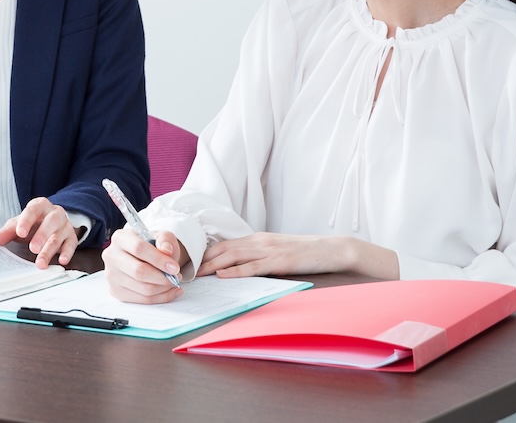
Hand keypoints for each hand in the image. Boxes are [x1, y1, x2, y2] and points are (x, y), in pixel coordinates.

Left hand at [0, 197, 78, 268]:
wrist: (54, 221)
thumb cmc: (34, 222)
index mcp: (40, 206)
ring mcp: (65, 225)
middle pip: (50, 222)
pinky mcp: (72, 237)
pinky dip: (67, 253)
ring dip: (50, 250)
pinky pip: (72, 245)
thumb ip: (8, 231)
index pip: (33, 210)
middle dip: (42, 235)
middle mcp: (55, 213)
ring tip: (41, 263)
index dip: (26, 221)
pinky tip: (61, 261)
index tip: (19, 232)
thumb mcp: (20, 223)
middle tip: (33, 248)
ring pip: (59, 236)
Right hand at [102, 226, 185, 302]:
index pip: (139, 249)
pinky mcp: (116, 291)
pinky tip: (170, 291)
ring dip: (164, 288)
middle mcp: (111, 256)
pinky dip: (161, 297)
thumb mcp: (161, 237)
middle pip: (139, 272)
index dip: (159, 260)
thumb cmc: (152, 246)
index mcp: (120, 238)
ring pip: (143, 288)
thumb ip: (166, 240)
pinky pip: (143, 300)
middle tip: (176, 276)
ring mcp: (111, 276)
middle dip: (163, 277)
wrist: (143, 258)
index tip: (174, 267)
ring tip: (173, 282)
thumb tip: (166, 251)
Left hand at [197, 232, 396, 279]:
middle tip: (184, 270)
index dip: (205, 253)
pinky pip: (253, 266)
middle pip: (222, 249)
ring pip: (233, 256)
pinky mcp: (279, 261)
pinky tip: (223, 275)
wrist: (331, 248)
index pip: (224, 244)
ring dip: (211, 265)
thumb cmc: (304, 252)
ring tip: (195, 275)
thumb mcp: (277, 251)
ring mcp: (269, 250)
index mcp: (257, 239)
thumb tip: (237, 267)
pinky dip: (235, 271)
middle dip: (201, 260)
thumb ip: (258, 256)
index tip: (189, 263)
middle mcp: (259, 241)